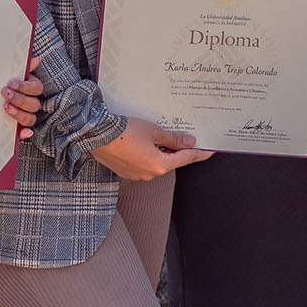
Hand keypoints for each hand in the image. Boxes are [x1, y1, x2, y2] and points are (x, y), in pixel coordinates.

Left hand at [2, 53, 42, 140]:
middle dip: (20, 99)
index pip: (36, 88)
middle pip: (34, 103)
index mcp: (29, 88)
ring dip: (20, 114)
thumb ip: (21, 67)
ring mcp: (24, 115)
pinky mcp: (17, 127)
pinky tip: (23, 132)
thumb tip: (36, 59)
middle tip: (4, 93)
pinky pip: (25, 132)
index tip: (11, 83)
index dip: (25, 86)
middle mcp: (29, 102)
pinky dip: (26, 133)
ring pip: (30, 118)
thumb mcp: (7, 73)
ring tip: (5, 108)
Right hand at [90, 117, 213, 179]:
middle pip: (171, 161)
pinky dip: (148, 154)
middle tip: (183, 135)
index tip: (209, 151)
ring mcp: (137, 175)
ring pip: (157, 162)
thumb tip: (190, 142)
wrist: (96, 135)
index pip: (186, 159)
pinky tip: (144, 142)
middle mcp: (149, 174)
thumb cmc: (124, 132)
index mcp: (160, 165)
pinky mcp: (127, 172)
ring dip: (161, 151)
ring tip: (159, 135)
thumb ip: (174, 139)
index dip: (199, 153)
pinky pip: (144, 164)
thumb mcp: (154, 131)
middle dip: (177, 149)